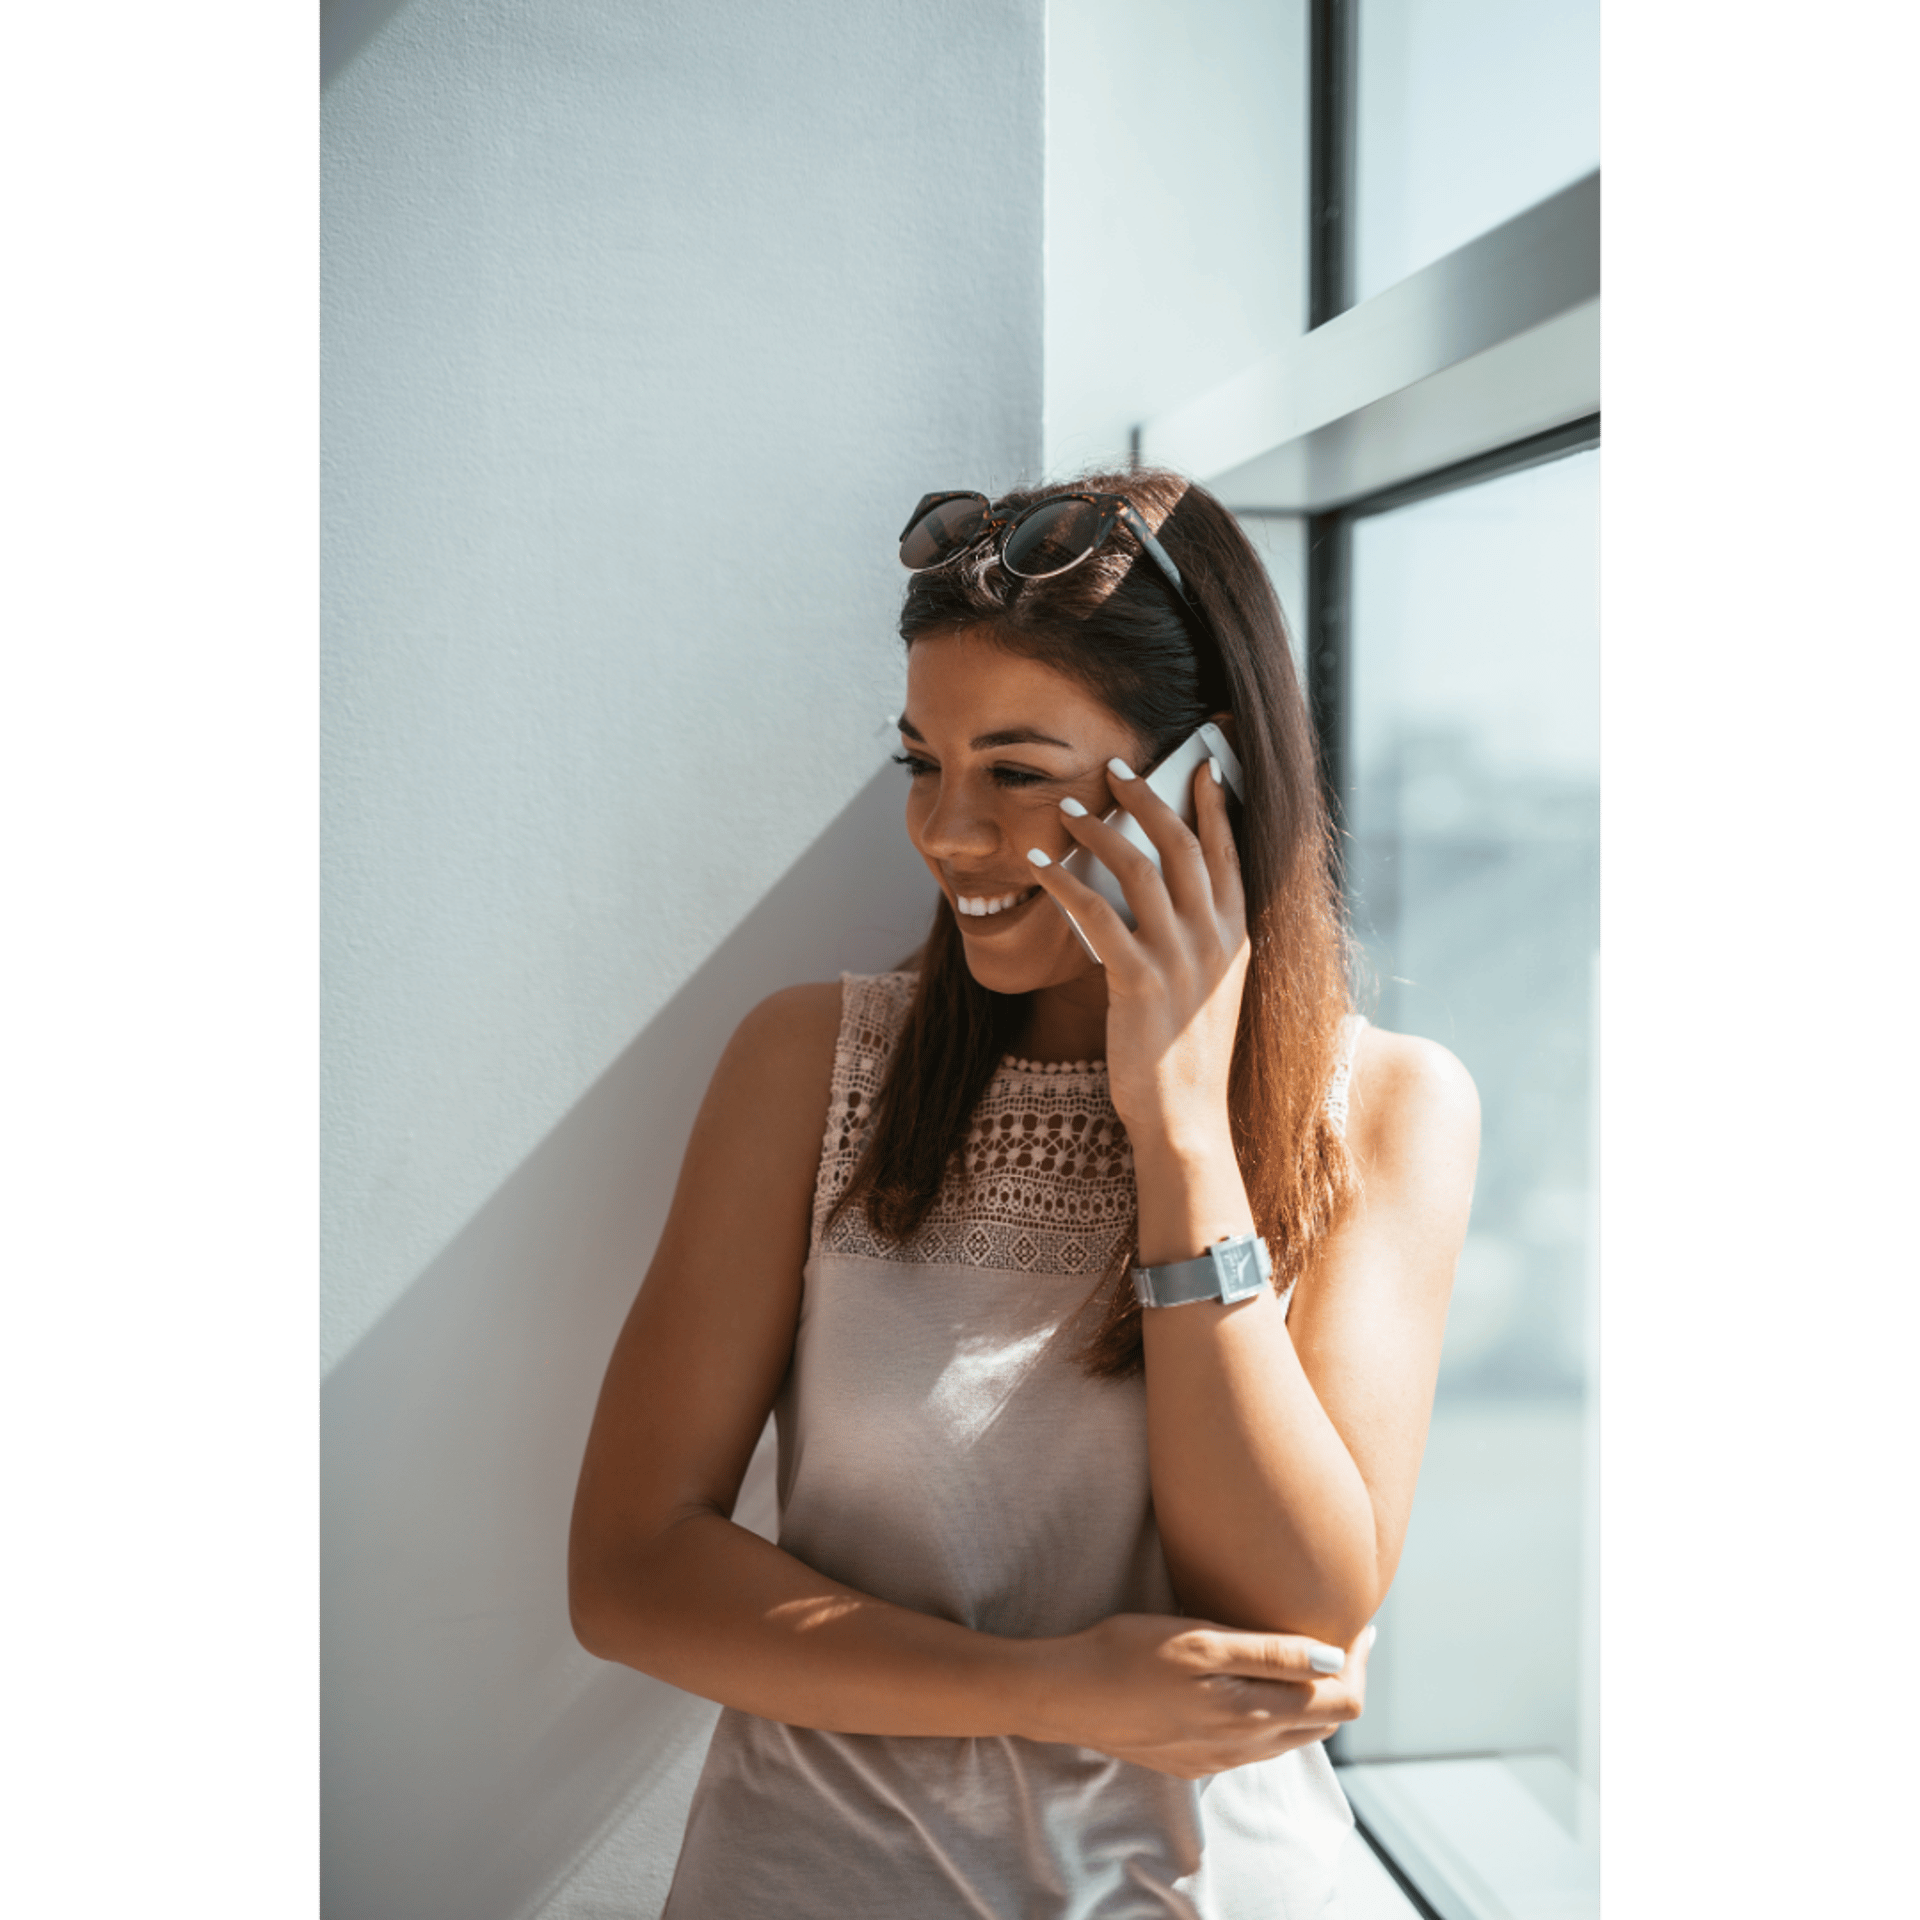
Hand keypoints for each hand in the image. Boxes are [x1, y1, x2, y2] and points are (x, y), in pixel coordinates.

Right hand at [1022, 1613, 1372, 1780]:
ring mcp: (1219, 1759)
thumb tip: (1334, 1658)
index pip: (1339, 1702)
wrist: (1065, 1695)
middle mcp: (1244, 1748)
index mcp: (1252, 1716)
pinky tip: (1255, 1680)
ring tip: (1304, 1651)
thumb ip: (1270, 1653)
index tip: (1359, 1622)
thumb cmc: (1127, 1653)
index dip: (1358, 1662)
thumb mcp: (1200, 1640)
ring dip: (1310, 1697)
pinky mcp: (1195, 1760)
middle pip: (1323, 1724)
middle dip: (1341, 1680)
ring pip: (1291, 1736)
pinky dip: (1275, 1712)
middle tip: (1339, 1631)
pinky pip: (1257, 1743)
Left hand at [1025, 754, 1247, 1157]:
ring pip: (1139, 869)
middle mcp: (1215, 939)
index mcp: (1237, 936)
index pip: (1229, 853)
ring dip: (1099, 830)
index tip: (1203, 765)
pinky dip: (1065, 882)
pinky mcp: (1139, 981)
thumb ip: (1202, 938)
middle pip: (1182, 846)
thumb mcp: (1213, 987)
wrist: (1185, 1118)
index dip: (1215, 806)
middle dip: (1148, 797)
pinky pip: (1097, 914)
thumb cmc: (1189, 1053)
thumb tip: (1166, 893)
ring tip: (1067, 809)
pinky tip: (1039, 866)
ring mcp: (1180, 959)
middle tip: (1116, 766)